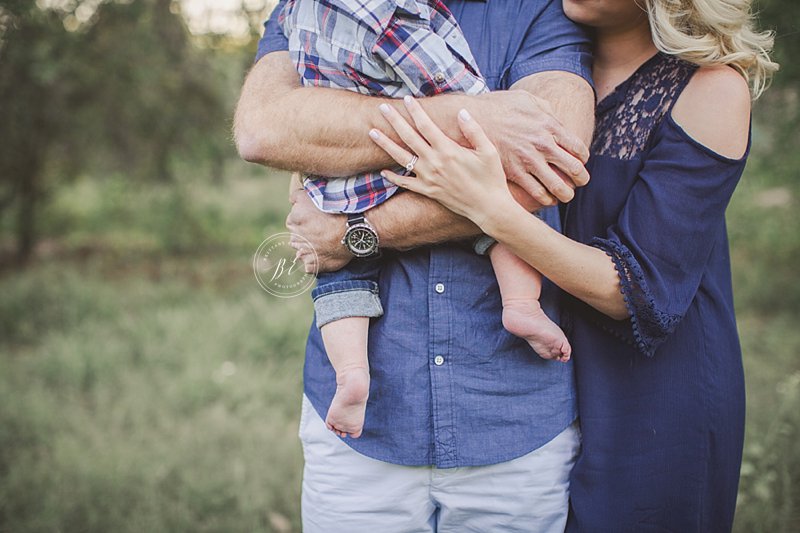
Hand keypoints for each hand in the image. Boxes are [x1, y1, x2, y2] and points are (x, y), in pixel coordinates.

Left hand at [286, 175, 351, 272]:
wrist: (353, 231)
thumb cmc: (337, 212)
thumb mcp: (316, 195)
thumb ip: (298, 196)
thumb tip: (291, 199)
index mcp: (294, 219)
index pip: (293, 220)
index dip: (304, 220)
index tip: (315, 220)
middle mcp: (296, 237)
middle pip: (296, 236)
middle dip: (305, 234)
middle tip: (322, 231)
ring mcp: (303, 252)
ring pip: (301, 250)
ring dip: (309, 247)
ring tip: (325, 242)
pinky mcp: (312, 264)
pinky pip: (309, 265)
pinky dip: (315, 261)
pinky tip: (325, 254)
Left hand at [370, 97, 515, 229]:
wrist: (488, 208)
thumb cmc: (491, 178)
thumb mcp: (489, 151)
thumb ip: (474, 131)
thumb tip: (462, 112)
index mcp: (448, 150)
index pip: (426, 125)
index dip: (416, 111)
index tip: (407, 99)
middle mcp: (434, 163)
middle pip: (409, 137)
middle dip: (394, 121)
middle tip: (382, 108)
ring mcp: (428, 178)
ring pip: (401, 158)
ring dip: (385, 144)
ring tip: (372, 132)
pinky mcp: (428, 192)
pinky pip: (406, 184)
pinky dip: (393, 178)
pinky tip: (383, 171)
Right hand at [474, 90, 589, 205]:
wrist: (473, 119)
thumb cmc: (498, 107)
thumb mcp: (525, 98)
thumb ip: (544, 108)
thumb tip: (554, 118)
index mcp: (549, 125)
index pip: (578, 148)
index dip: (583, 158)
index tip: (580, 162)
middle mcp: (543, 144)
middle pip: (575, 169)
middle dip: (581, 178)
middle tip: (580, 182)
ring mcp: (529, 160)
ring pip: (558, 186)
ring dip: (566, 194)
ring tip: (565, 195)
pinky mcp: (515, 173)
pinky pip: (537, 193)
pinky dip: (545, 199)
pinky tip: (546, 198)